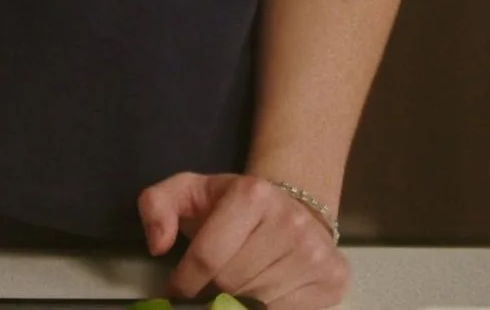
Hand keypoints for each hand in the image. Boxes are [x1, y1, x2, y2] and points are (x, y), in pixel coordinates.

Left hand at [140, 171, 348, 309]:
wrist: (292, 206)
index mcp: (252, 195)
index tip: (177, 291)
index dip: (185, 282)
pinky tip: (264, 292)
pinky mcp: (333, 279)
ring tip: (238, 285)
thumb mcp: (188, 192)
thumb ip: (157, 206)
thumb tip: (157, 244)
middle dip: (214, 289)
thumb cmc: (232, 205)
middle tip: (212, 283)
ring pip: (259, 302)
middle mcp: (290, 221)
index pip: (207, 257)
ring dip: (240, 301)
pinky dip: (267, 309)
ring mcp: (316, 252)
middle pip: (233, 283)